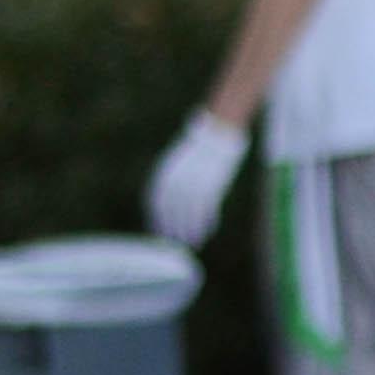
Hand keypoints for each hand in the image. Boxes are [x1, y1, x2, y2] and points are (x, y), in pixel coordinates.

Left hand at [144, 113, 248, 247]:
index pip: (156, 202)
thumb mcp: (179, 163)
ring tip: (193, 243)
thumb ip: (172, 181)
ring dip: (190, 230)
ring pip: (189, 212)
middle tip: (175, 244)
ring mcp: (196, 181)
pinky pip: (208, 208)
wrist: (218, 130)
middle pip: (171, 210)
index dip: (157, 219)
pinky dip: (207, 222)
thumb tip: (170, 204)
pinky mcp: (213, 183)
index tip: (159, 233)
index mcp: (166, 172)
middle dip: (172, 229)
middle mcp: (178, 178)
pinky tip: (208, 231)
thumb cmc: (200, 147)